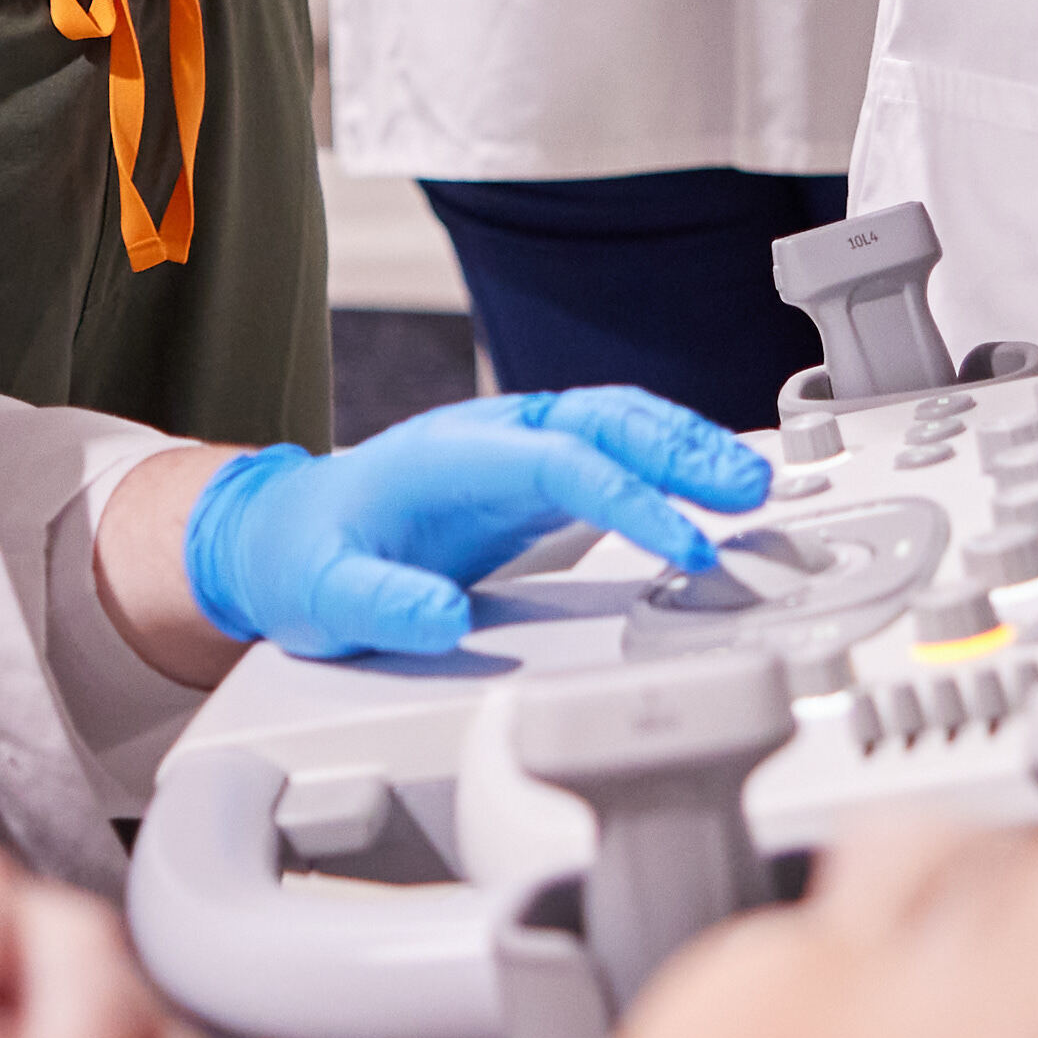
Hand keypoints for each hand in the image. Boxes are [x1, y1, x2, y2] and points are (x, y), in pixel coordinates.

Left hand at [180, 387, 772, 664]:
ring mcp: (516, 449)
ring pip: (616, 423)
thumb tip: (442, 617)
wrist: (286, 533)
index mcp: (446, 455)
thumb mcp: (321, 595)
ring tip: (751, 483)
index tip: (683, 546)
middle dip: (680, 450)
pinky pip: (612, 451)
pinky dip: (667, 461)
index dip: (628, 497)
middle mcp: (490, 437)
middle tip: (748, 490)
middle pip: (601, 420)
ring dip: (685, 445)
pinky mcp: (532, 474)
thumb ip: (379, 604)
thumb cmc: (306, 558)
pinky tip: (710, 484)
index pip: (558, 459)